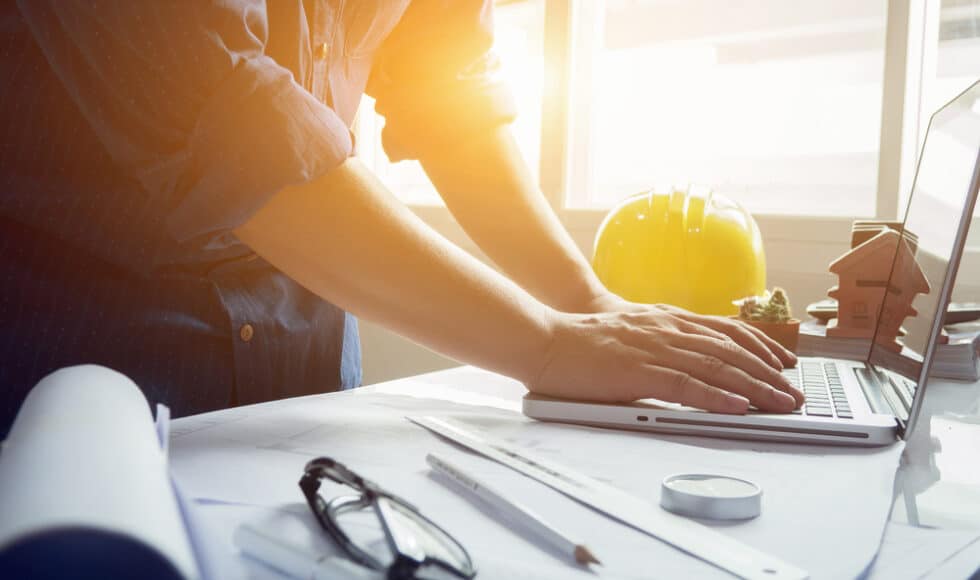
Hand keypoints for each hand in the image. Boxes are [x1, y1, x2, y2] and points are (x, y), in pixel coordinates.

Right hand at [526, 305, 803, 413]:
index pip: (726, 329)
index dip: (761, 345)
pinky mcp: (638, 372)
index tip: (784, 361)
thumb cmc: (584, 340)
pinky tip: (738, 407)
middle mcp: (668, 329)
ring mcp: (655, 349)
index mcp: (667, 319)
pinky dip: (716, 397)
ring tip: (781, 403)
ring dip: (755, 387)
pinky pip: (686, 385)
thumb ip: (661, 339)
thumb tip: (688, 358)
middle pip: (731, 350)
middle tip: (795, 393)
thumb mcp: (632, 331)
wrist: (546, 338)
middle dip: (768, 373)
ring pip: (717, 367)